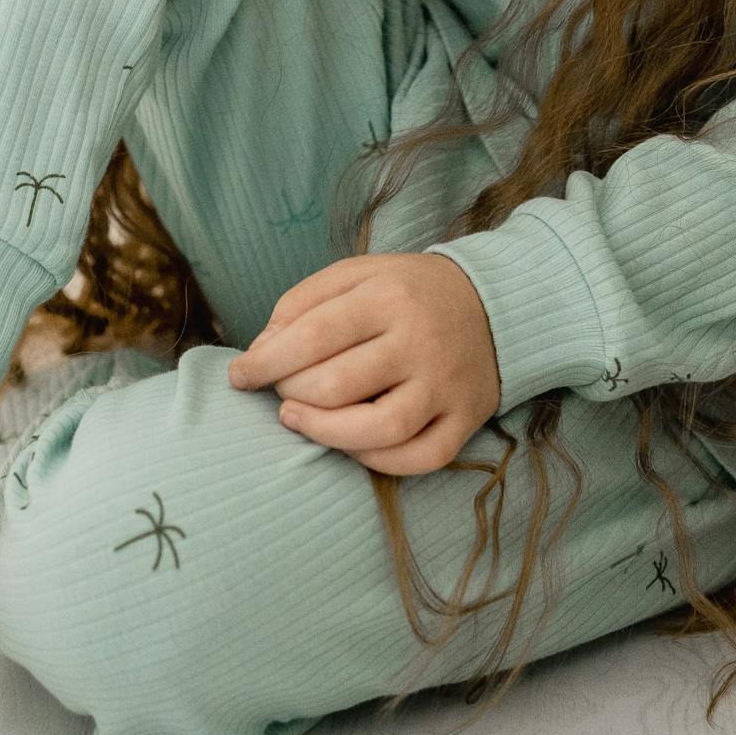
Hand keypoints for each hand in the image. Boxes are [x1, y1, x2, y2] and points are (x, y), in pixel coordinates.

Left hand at [225, 253, 501, 473]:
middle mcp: (420, 341)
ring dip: (323, 432)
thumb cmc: (409, 291)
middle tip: (279, 390)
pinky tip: (349, 445)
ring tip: (296, 418)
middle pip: (338, 385)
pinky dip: (377, 461)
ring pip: (378, 429)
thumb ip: (304, 301)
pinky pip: (419, 457)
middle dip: (291, 393)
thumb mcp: (358, 274)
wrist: (495, 304)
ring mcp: (445, 385)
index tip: (239, 375)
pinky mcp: (465, 419)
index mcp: (388, 296)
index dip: (265, 362)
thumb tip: (262, 348)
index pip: (312, 336)